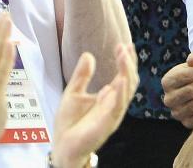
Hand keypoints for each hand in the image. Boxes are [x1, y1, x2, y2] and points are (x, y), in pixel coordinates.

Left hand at [50, 43, 137, 167]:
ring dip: (127, 71)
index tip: (124, 44)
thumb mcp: (73, 93)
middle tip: (124, 47)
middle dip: (129, 62)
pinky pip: (119, 105)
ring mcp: (114, 112)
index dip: (126, 60)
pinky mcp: (108, 122)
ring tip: (123, 55)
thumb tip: (88, 54)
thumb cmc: (69, 123)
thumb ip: (82, 76)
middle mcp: (115, 103)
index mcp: (109, 96)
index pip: (123, 74)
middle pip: (129, 79)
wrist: (62, 147)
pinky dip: (122, 91)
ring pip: (127, 89)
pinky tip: (121, 79)